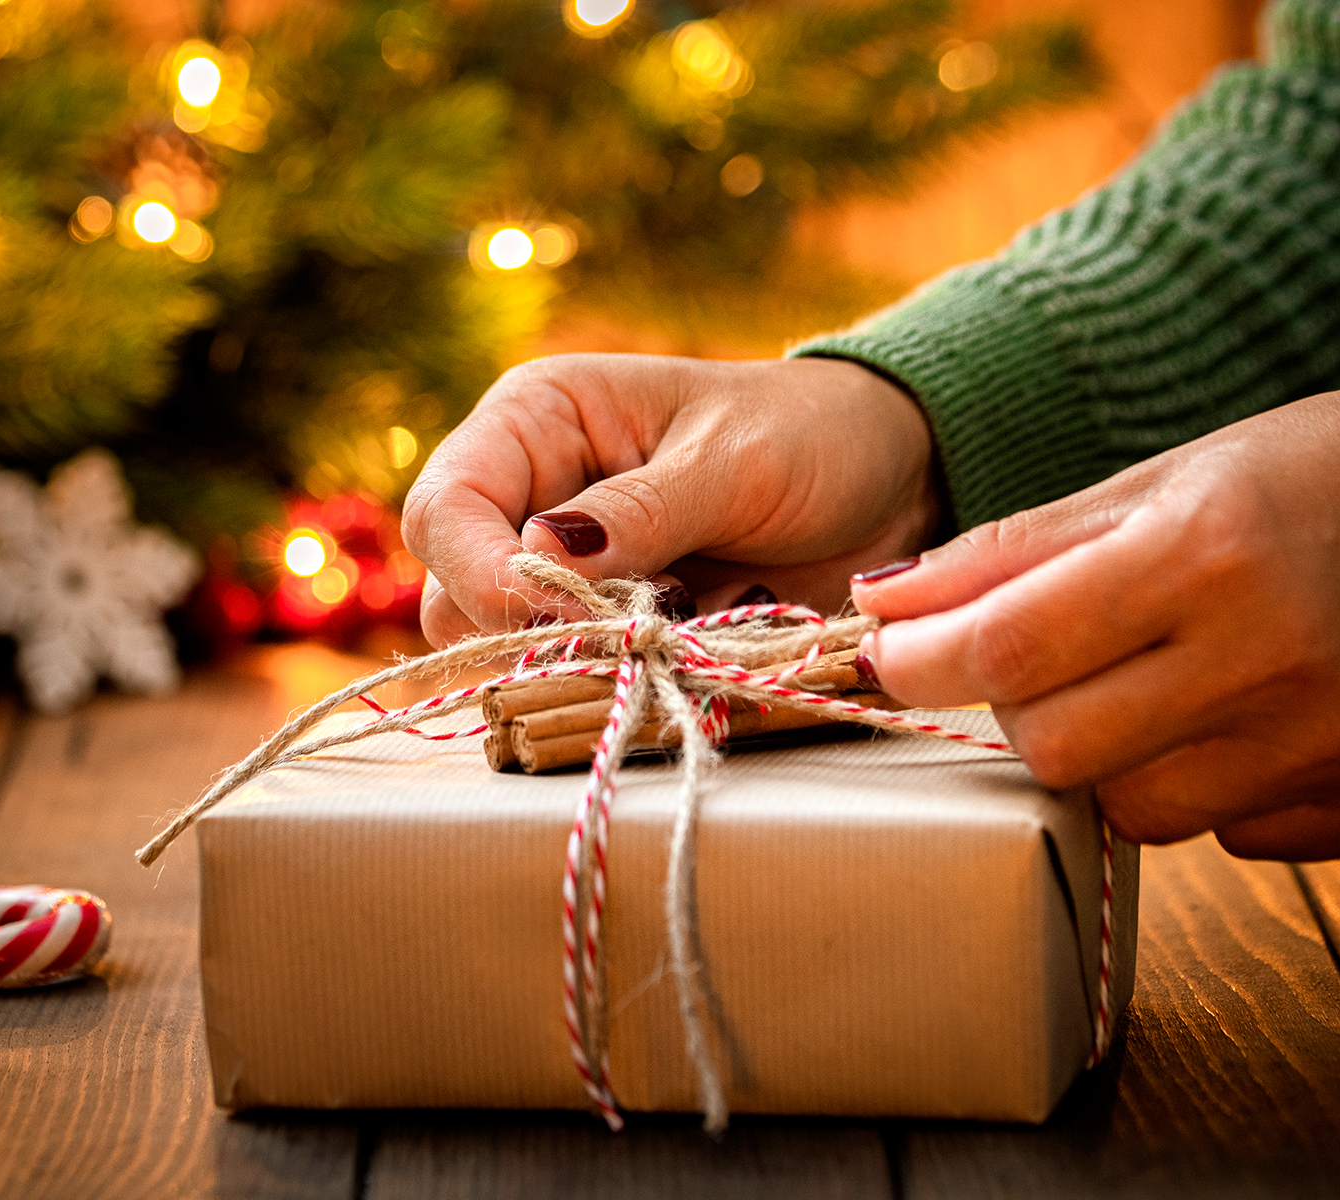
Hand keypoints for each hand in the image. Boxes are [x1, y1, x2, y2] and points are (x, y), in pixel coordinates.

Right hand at [404, 354, 939, 642]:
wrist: (894, 478)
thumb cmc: (812, 434)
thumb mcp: (731, 460)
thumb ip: (638, 512)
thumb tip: (537, 559)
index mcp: (538, 421)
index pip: (445, 508)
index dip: (477, 571)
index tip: (548, 615)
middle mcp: (534, 496)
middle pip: (454, 593)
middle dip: (525, 629)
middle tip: (629, 633)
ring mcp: (572, 572)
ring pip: (508, 650)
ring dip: (578, 665)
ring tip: (673, 637)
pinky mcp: (617, 628)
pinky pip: (579, 679)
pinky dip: (622, 687)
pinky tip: (687, 660)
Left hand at [853, 382, 1339, 860]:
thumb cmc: (1298, 481)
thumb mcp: (1155, 483)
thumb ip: (1014, 552)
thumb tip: (882, 608)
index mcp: (1209, 551)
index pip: (1014, 646)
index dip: (927, 661)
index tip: (892, 657)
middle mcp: (1276, 654)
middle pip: (1061, 752)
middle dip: (1027, 712)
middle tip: (1052, 667)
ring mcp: (1336, 739)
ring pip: (1140, 813)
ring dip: (1120, 759)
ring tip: (1167, 687)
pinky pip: (1236, 838)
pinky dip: (1216, 788)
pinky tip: (1253, 718)